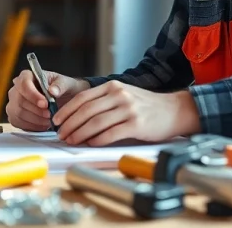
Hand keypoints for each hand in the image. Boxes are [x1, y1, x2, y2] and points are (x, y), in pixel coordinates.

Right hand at [6, 69, 88, 131]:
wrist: (63, 101)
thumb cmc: (62, 89)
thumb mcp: (66, 84)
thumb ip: (60, 86)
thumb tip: (52, 91)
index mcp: (27, 76)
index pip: (24, 83)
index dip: (33, 95)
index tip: (45, 104)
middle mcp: (16, 89)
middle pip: (19, 100)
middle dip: (36, 110)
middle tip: (50, 115)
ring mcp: (13, 103)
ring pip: (18, 113)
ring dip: (35, 119)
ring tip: (49, 120)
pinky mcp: (14, 117)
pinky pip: (18, 123)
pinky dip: (32, 126)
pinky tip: (44, 125)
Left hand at [52, 80, 200, 145]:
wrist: (174, 110)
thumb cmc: (147, 106)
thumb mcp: (124, 95)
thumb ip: (105, 101)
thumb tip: (79, 117)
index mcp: (113, 87)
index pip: (82, 98)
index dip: (67, 110)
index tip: (57, 120)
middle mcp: (119, 95)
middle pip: (86, 110)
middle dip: (69, 124)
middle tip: (60, 134)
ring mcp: (128, 109)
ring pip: (95, 123)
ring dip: (79, 134)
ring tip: (71, 141)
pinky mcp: (136, 124)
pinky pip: (110, 134)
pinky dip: (97, 140)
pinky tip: (89, 144)